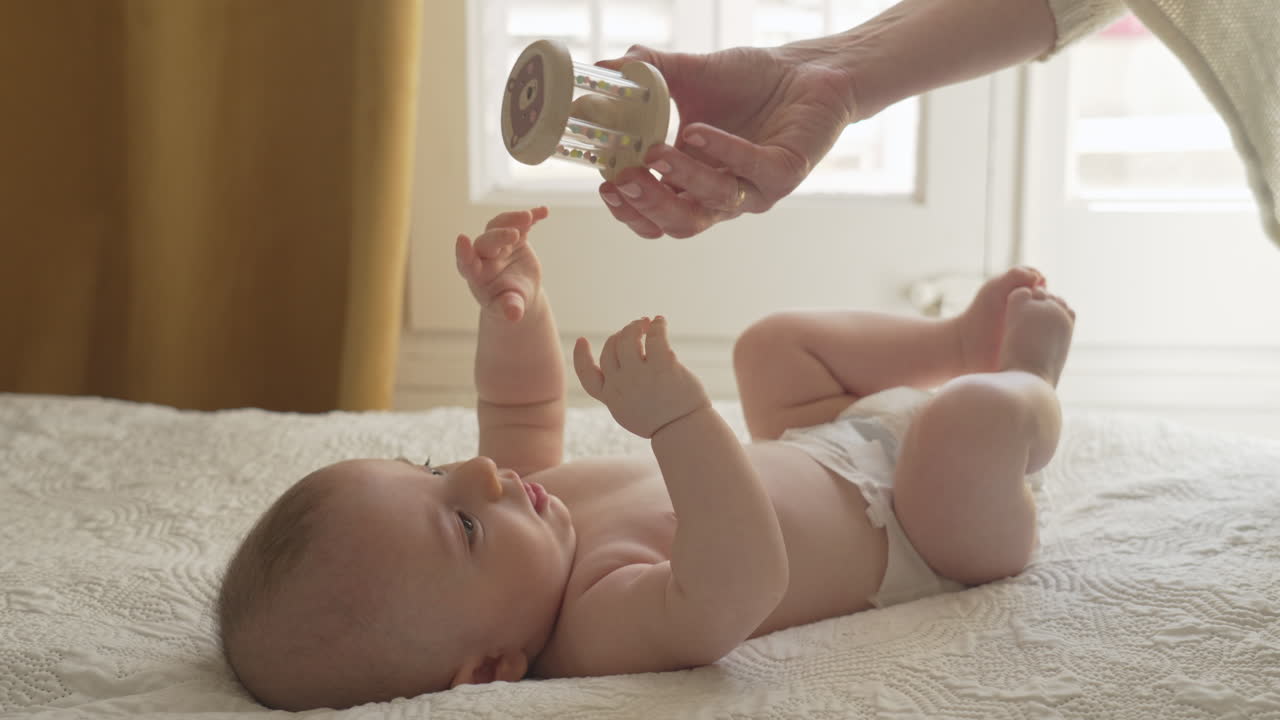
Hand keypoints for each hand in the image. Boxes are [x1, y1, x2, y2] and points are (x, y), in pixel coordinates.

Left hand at [456, 207, 547, 321]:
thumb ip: (510, 308)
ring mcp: (498, 243)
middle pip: (486, 241)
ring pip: (499, 225)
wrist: (519, 294)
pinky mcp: (514, 237)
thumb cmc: (509, 303)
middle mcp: (483, 255)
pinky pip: (521, 224)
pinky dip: (531, 217)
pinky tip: (544, 211)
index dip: (464, 252)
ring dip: (512, 219)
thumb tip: (514, 315)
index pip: (466, 262)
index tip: (462, 239)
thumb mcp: (511, 307)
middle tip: (513, 234)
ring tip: (528, 217)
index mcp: (476, 274)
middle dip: (498, 236)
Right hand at [573, 316, 710, 437]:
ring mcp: (640, 375)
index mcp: (612, 397)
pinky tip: (661, 322)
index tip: (582, 340)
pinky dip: (657, 325)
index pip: (587, 376)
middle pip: (611, 349)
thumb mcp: (632, 413)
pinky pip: (655, 336)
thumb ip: (621, 392)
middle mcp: (621, 385)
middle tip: (635, 329)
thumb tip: (622, 364)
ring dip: (635, 327)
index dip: (581, 357)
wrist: (685, 432)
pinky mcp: (662, 366)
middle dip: (620, 335)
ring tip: (646, 323)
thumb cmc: (663, 423)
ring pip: (628, 338)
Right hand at [596, 45, 855, 238]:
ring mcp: (755, 189)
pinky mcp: (785, 172)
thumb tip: (602, 68)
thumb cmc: (748, 81)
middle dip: (649, 206)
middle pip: (680, 223)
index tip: (605, 186)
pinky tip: (697, 131)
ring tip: (657, 152)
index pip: (654, 217)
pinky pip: (752, 170)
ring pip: (715, 203)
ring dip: (683, 179)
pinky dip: (723, 152)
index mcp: (692, 184)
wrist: (806, 70)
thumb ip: (647, 72)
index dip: (629, 211)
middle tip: (625, 179)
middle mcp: (722, 195)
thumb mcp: (688, 73)